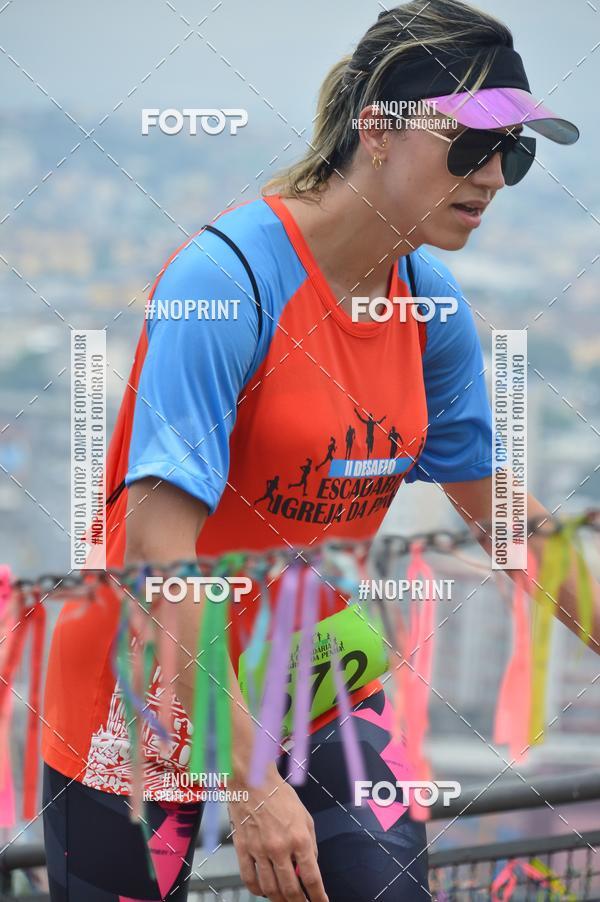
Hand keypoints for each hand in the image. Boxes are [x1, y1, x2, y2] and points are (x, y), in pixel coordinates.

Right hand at [228, 767, 327, 901]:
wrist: (252, 780)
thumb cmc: (279, 795)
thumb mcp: (305, 816)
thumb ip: (311, 843)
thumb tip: (311, 865)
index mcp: (299, 838)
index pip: (312, 878)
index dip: (318, 897)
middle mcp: (280, 847)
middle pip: (291, 890)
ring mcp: (260, 850)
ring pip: (270, 889)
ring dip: (279, 900)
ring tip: (285, 901)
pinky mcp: (243, 849)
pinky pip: (249, 879)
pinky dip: (258, 891)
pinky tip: (264, 891)